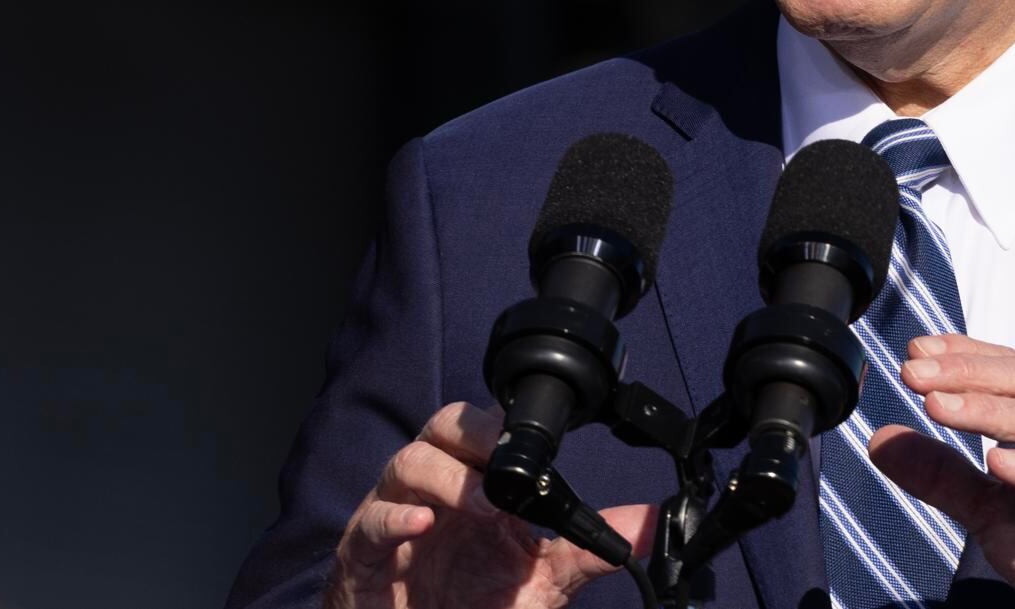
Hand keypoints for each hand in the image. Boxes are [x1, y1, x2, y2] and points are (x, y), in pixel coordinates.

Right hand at [325, 402, 655, 608]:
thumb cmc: (474, 605)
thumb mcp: (542, 579)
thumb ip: (589, 548)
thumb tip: (651, 525)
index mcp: (474, 485)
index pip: (484, 427)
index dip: (506, 424)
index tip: (543, 439)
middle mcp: (434, 490)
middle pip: (442, 427)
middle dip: (474, 433)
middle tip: (507, 462)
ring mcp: (396, 518)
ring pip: (407, 463)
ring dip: (447, 476)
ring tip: (481, 503)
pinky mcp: (363, 555)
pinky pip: (370, 523)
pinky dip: (393, 518)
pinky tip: (421, 523)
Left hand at [870, 336, 1014, 608]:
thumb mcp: (990, 511)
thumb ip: (941, 474)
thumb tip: (881, 439)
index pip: (1013, 369)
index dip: (965, 355)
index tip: (916, 351)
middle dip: (969, 372)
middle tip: (916, 373)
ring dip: (990, 411)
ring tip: (939, 407)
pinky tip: (997, 462)